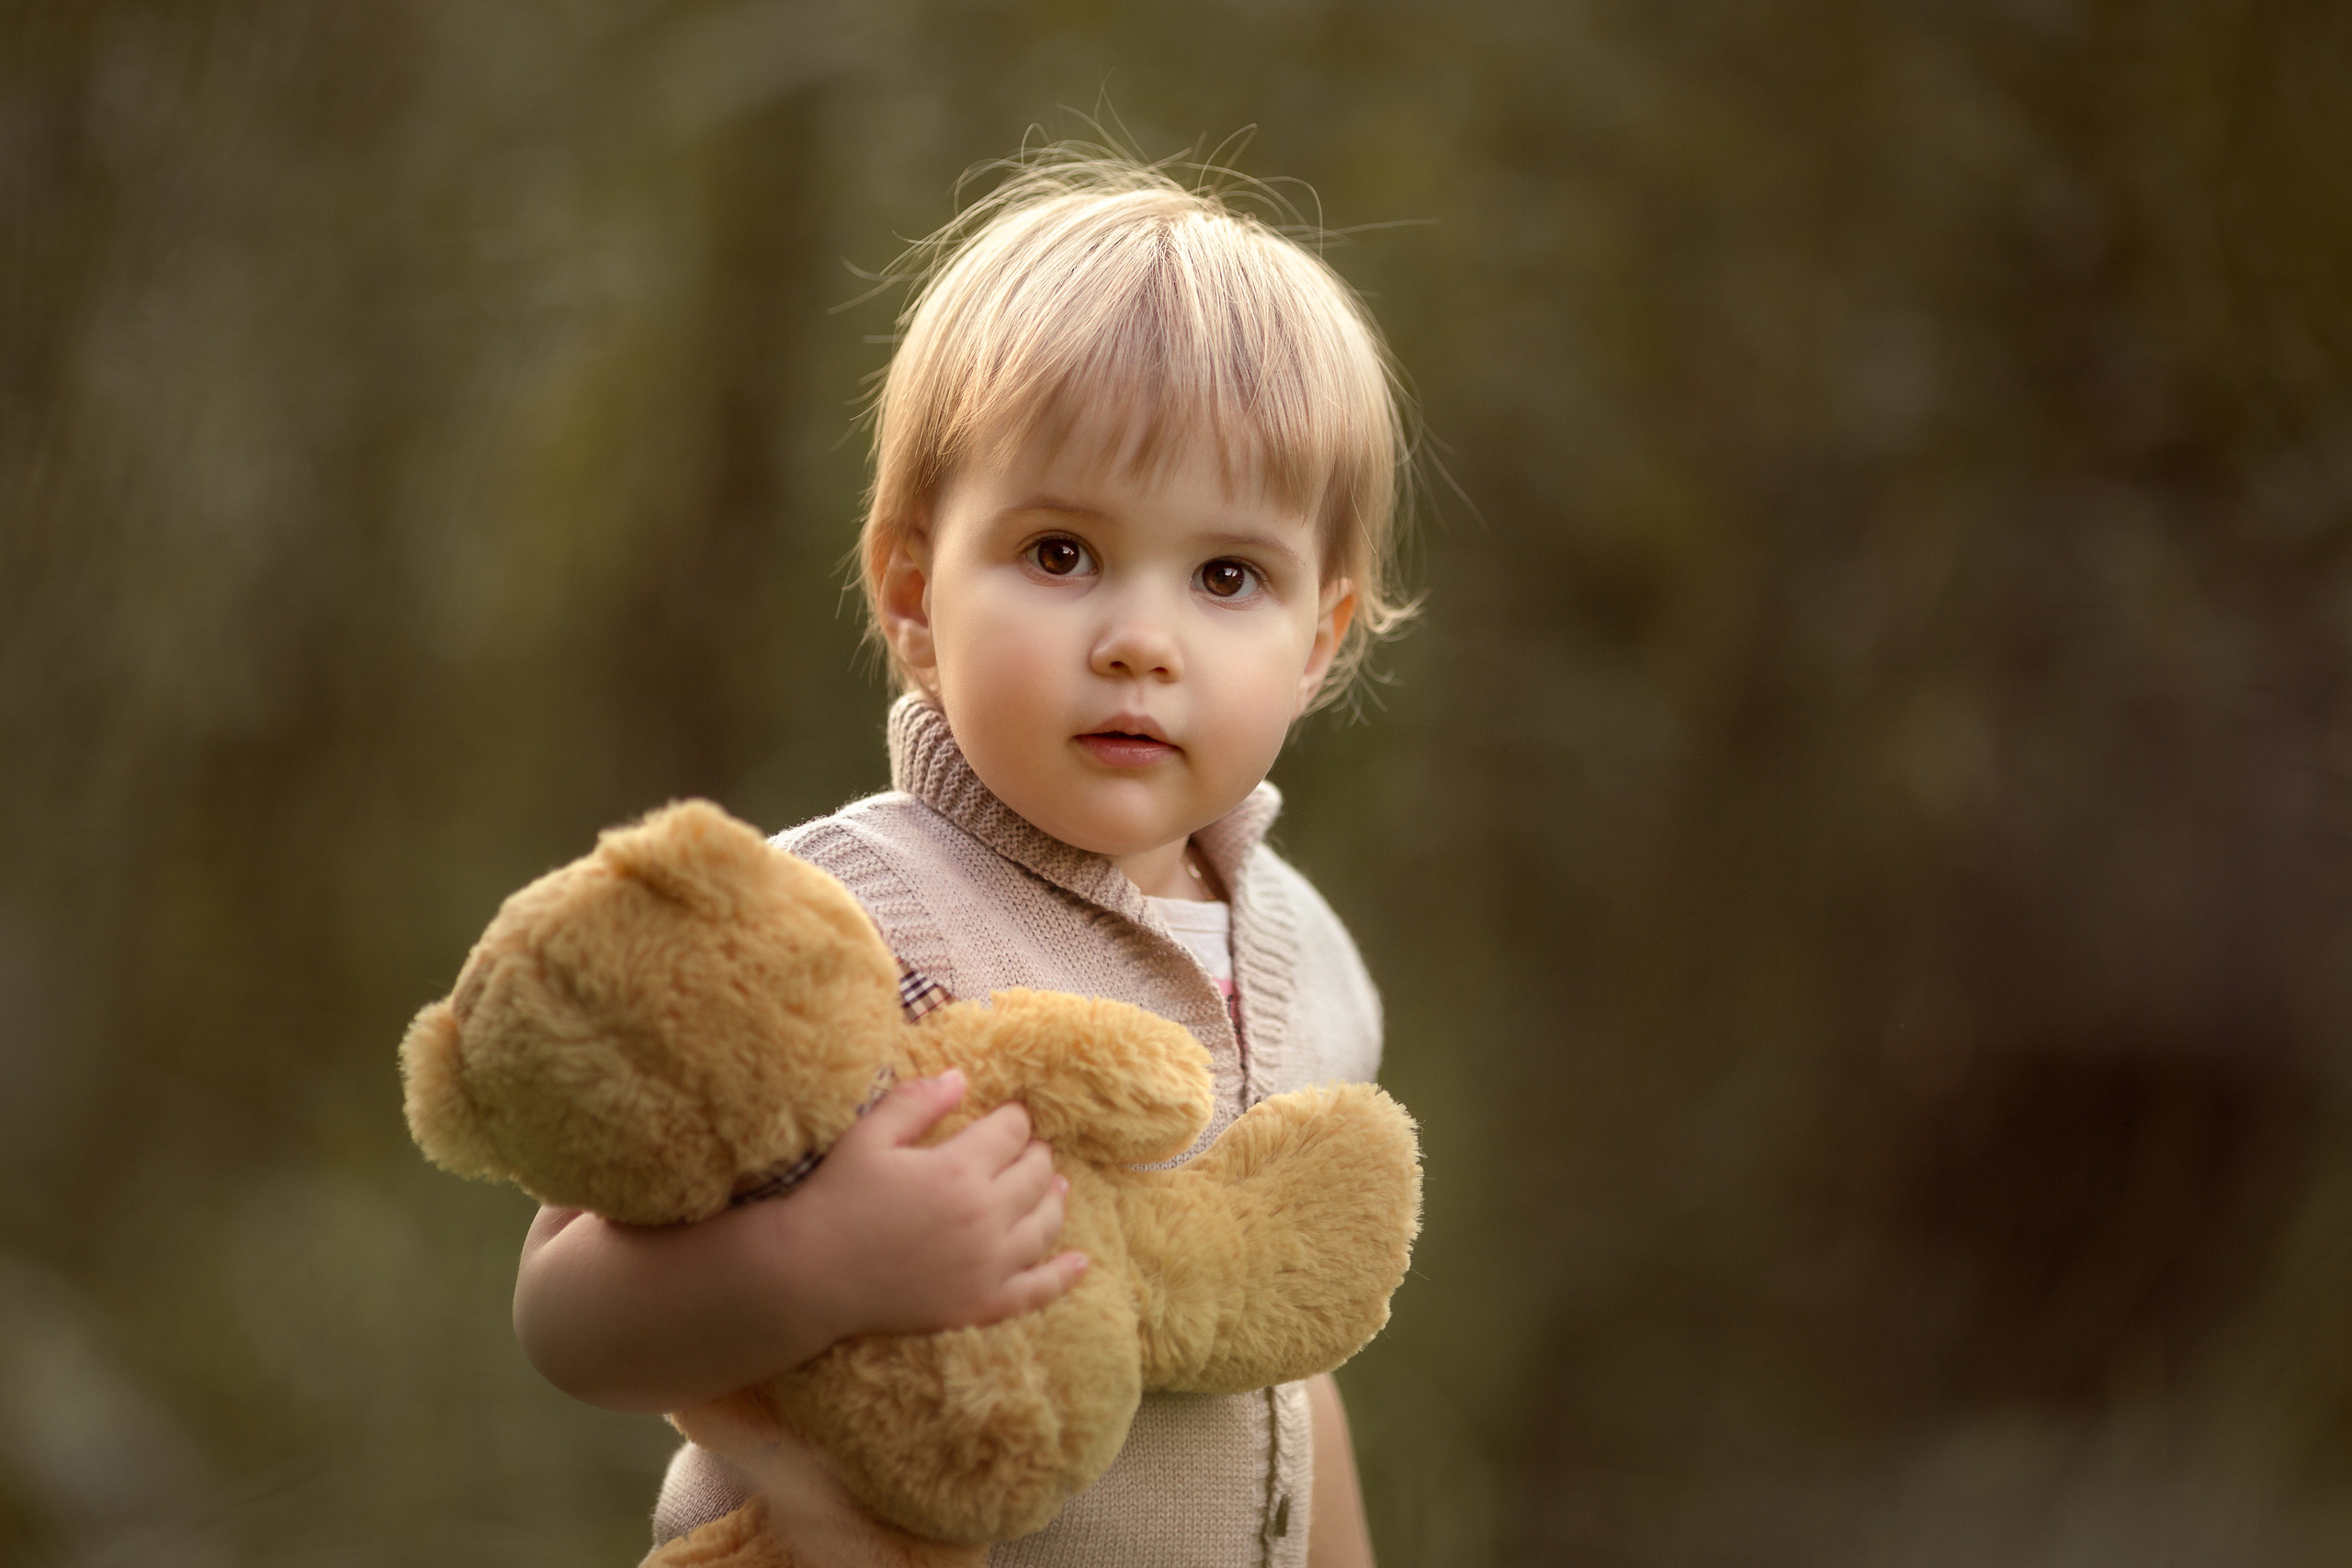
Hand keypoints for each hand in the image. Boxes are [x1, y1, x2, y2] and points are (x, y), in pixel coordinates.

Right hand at [779, 1069, 1088, 1341]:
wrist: (809, 1277)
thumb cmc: (835, 1200)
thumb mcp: (868, 1137)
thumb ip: (916, 1102)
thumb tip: (961, 1076)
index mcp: (958, 1169)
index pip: (1012, 1132)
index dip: (1013, 1119)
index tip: (1008, 1118)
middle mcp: (984, 1217)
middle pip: (1036, 1174)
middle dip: (1036, 1154)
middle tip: (1028, 1149)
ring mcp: (988, 1266)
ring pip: (1044, 1224)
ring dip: (1054, 1200)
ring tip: (1055, 1186)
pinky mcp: (981, 1305)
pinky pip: (1037, 1290)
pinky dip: (1063, 1275)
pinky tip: (1080, 1261)